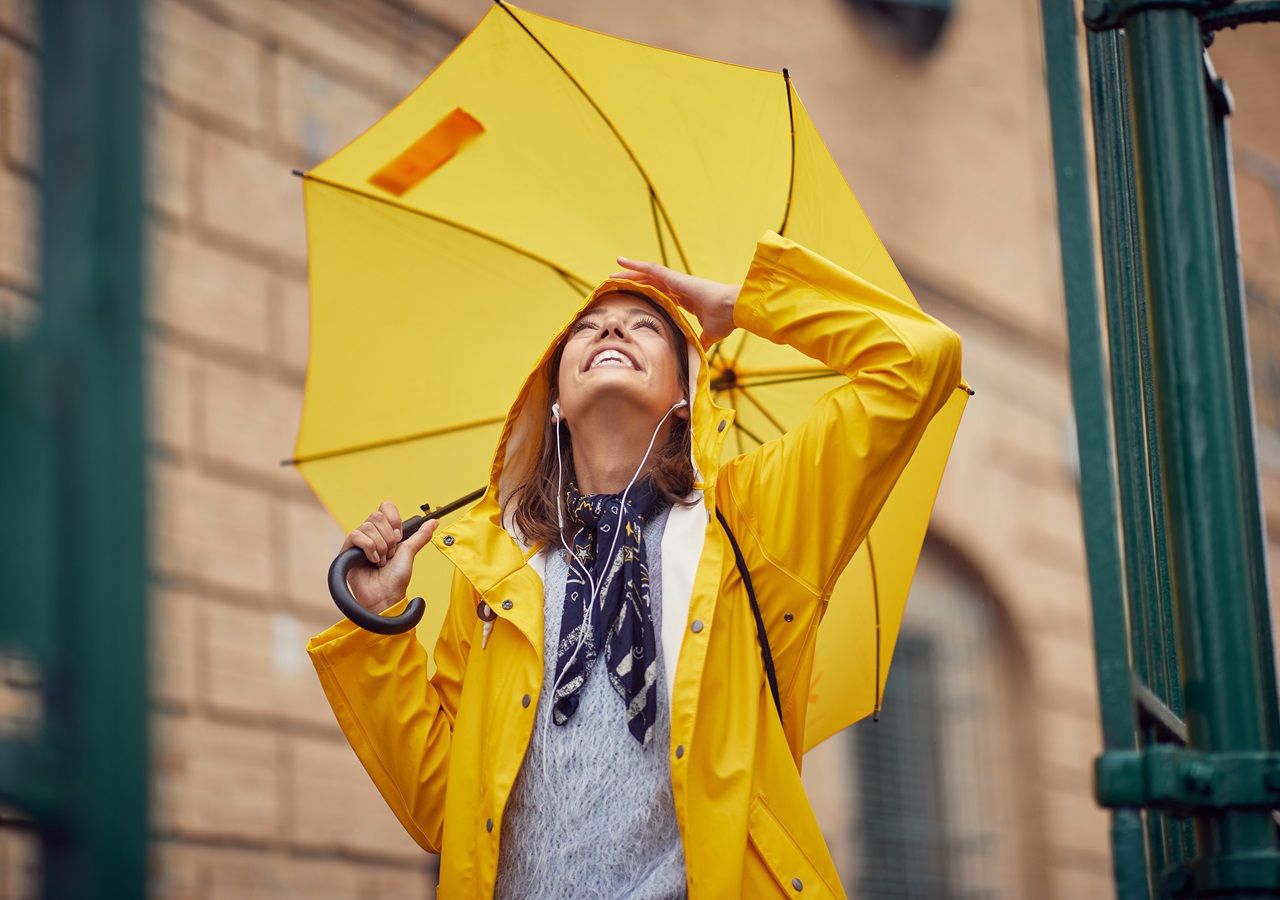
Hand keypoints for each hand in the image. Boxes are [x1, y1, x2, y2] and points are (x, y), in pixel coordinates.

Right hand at [339, 501, 436, 613]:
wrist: (385, 595)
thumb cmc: (396, 578)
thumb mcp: (410, 553)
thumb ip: (420, 536)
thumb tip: (433, 522)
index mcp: (385, 531)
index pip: (385, 507)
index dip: (394, 519)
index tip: (399, 536)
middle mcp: (371, 533)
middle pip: (377, 516)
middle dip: (389, 538)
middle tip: (391, 553)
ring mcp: (359, 541)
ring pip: (368, 527)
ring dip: (380, 547)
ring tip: (381, 561)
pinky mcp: (347, 550)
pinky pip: (356, 535)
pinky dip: (369, 549)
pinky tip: (372, 561)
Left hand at [612, 257, 738, 346]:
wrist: (734, 310)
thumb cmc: (726, 320)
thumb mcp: (709, 334)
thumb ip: (701, 340)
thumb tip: (699, 352)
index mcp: (686, 299)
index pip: (662, 295)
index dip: (648, 295)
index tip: (637, 298)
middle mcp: (680, 288)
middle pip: (651, 283)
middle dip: (634, 283)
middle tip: (617, 286)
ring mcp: (677, 281)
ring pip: (647, 275)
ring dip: (629, 274)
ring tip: (612, 275)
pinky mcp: (675, 278)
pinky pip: (650, 268)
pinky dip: (635, 264)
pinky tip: (621, 262)